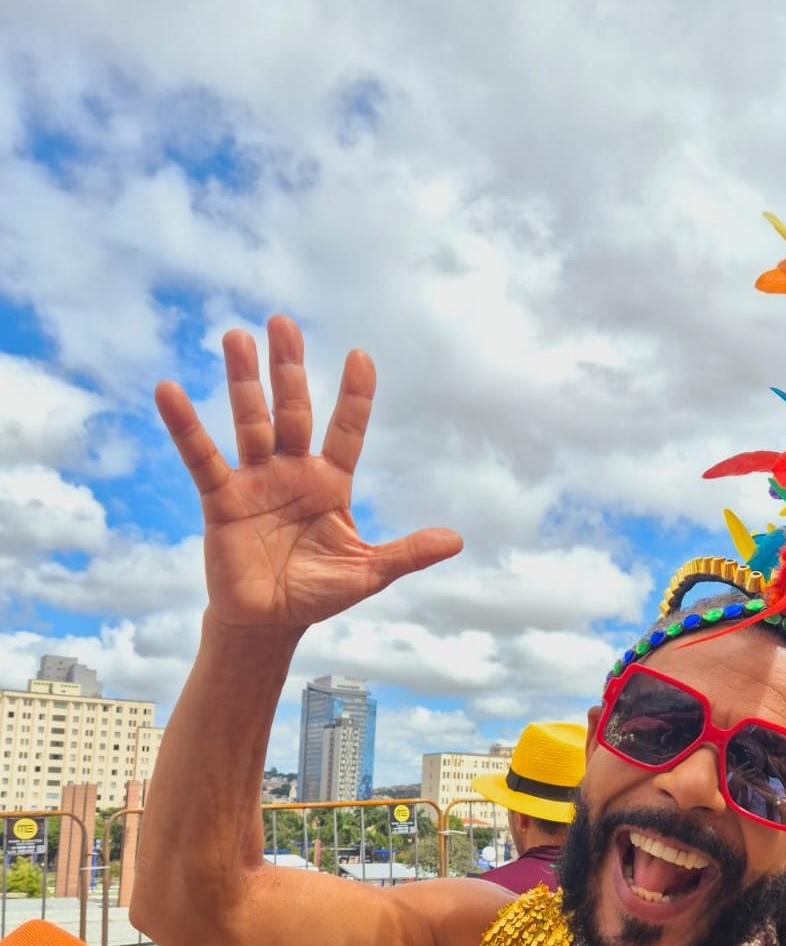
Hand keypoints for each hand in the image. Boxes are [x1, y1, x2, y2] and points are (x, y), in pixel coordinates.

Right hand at [155, 315, 461, 630]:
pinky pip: (202, 457)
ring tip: (236, 338)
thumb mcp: (367, 572)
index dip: (355, 397)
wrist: (269, 623)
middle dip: (289, 369)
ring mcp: (256, 481)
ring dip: (243, 382)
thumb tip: (455, 540)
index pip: (347, 431)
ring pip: (251, 422)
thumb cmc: (318, 593)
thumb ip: (406, 553)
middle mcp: (293, 472)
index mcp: (331, 483)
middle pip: (293, 410)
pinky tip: (169, 391)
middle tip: (283, 323)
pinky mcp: (221, 499)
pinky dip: (185, 426)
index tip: (361, 357)